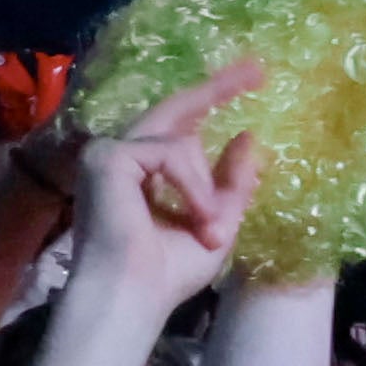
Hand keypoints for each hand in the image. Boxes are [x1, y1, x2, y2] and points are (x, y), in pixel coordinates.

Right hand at [62, 59, 272, 320]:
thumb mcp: (216, 221)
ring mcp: (109, 153)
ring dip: (206, 189)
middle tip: (259, 69)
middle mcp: (123, 157)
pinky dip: (191, 186)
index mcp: (145, 173)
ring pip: (181, 143)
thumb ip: (230, 181)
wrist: (132, 296)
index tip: (252, 79)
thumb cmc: (167, 272)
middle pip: (176, 109)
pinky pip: (169, 153)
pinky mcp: (106, 156)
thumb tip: (248, 136)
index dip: (214, 99)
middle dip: (218, 88)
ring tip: (211, 229)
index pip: (181, 127)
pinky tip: (194, 216)